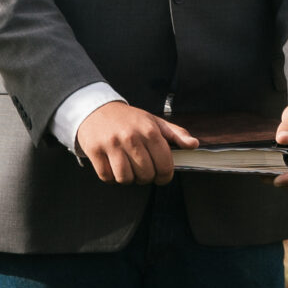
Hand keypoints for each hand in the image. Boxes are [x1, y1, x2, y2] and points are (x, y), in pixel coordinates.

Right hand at [76, 101, 196, 183]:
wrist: (96, 109)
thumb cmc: (129, 119)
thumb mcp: (155, 122)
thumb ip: (176, 134)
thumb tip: (194, 144)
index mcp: (150, 131)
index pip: (164, 165)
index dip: (165, 176)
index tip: (162, 177)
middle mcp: (131, 138)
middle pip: (146, 174)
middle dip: (147, 177)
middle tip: (143, 171)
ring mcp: (111, 144)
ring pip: (126, 178)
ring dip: (129, 179)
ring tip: (129, 170)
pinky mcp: (94, 150)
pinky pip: (107, 177)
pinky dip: (112, 178)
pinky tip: (114, 168)